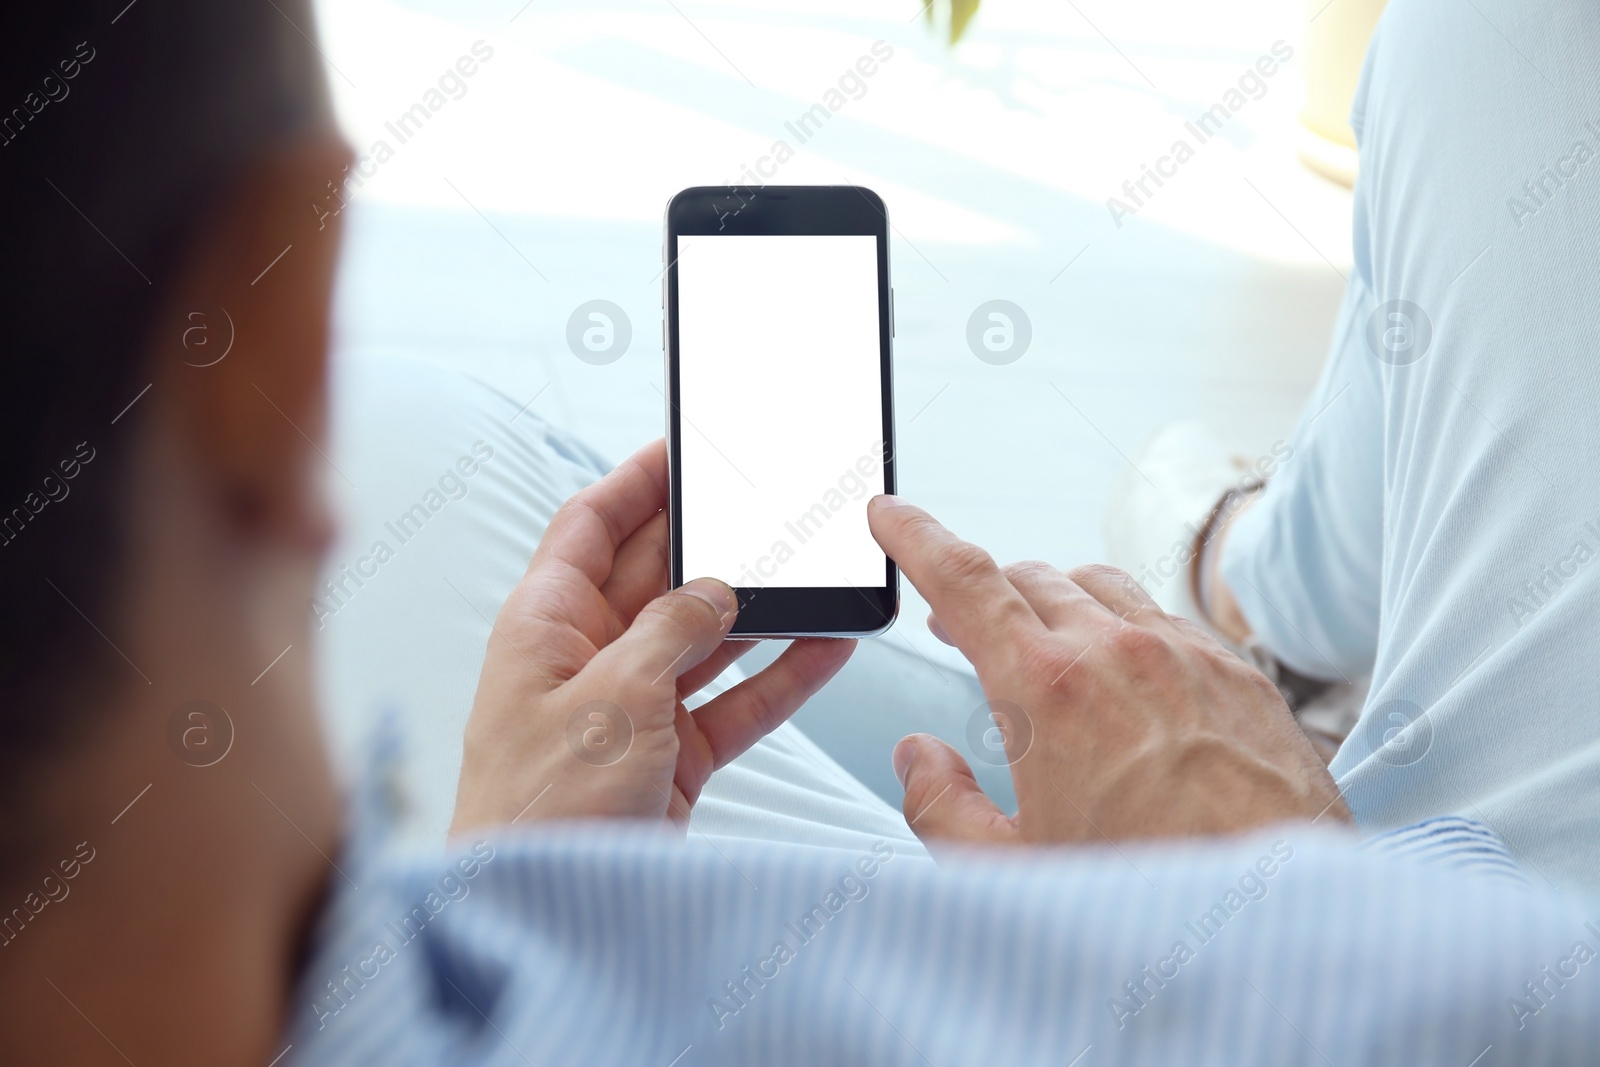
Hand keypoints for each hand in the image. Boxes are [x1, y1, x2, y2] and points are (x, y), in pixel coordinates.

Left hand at [450, 440, 854, 834]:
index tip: (684, 447)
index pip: (590, 526)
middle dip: (713, 542)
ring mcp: (632, 707)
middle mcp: (588, 657)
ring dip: (758, 611)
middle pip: (658, 575)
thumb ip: (670, 630)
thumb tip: (714, 590)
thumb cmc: (541, 811)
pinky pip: (734, 699)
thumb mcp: (613, 698)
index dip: (636, 481)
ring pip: (705, 638)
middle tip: (768, 509)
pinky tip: (826, 650)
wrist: (543, 916)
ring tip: (812, 575)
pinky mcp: (670, 755)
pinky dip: (779, 677)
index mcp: (546, 625)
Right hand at [867, 496, 1348, 854]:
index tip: (888, 513)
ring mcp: (1187, 654)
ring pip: (1102, 586)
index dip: (914, 536)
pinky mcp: (1240, 676)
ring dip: (1056, 602)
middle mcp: (1118, 650)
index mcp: (1046, 687)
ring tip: (1039, 646)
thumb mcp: (1007, 872)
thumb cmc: (1146, 898)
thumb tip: (919, 758)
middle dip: (981, 591)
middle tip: (955, 626)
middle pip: (1028, 577)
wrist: (1281, 922)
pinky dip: (1127, 630)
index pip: (962, 579)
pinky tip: (1125, 682)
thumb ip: (941, 806)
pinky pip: (1168, 620)